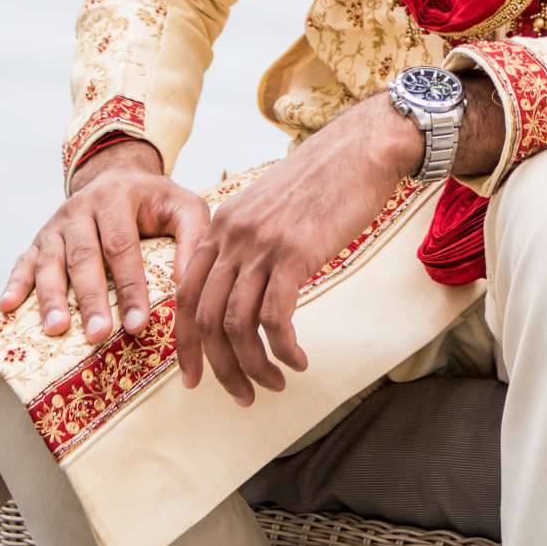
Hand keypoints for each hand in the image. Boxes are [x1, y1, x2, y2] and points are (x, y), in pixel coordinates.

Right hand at [0, 139, 211, 345]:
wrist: (116, 176)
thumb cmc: (154, 201)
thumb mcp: (183, 206)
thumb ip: (193, 237)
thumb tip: (187, 281)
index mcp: (117, 199)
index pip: (122, 247)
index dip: (129, 287)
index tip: (137, 323)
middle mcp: (81, 209)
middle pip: (84, 258)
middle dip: (91, 299)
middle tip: (98, 335)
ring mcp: (56, 225)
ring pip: (50, 262)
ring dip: (51, 297)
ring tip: (55, 329)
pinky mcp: (39, 239)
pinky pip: (23, 261)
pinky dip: (14, 284)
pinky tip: (6, 307)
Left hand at [177, 94, 420, 404]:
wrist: (360, 149)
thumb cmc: (322, 180)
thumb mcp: (268, 207)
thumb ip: (247, 242)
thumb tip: (243, 291)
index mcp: (220, 225)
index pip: (185, 296)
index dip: (186, 344)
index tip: (195, 378)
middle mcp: (231, 235)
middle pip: (206, 318)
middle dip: (220, 368)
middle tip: (242, 396)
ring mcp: (261, 243)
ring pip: (237, 325)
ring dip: (254, 367)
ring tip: (275, 383)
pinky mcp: (294, 253)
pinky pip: (275, 318)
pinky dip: (284, 349)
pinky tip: (299, 360)